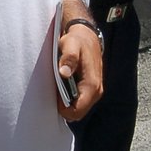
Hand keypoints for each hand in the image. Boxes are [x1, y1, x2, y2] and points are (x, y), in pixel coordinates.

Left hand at [56, 0, 103, 120]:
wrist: (86, 37)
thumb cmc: (76, 41)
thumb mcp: (70, 44)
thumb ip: (68, 58)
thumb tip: (64, 73)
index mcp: (92, 84)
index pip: (77, 111)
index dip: (63, 109)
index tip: (54, 96)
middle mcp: (96, 91)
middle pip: (77, 114)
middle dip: (64, 107)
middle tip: (54, 91)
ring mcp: (94, 92)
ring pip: (78, 110)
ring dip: (66, 103)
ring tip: (58, 88)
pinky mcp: (91, 91)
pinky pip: (79, 103)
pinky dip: (69, 99)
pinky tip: (62, 87)